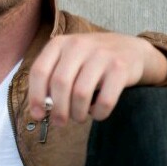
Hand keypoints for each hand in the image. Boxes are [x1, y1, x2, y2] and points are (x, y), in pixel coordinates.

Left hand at [28, 33, 166, 123]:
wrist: (130, 49)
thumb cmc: (91, 60)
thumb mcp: (69, 59)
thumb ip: (52, 78)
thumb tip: (39, 109)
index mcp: (60, 43)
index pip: (40, 71)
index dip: (35, 96)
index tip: (38, 115)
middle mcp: (78, 45)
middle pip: (60, 84)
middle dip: (57, 109)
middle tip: (60, 123)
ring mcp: (101, 55)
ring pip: (80, 94)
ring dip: (77, 114)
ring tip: (79, 117)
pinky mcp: (120, 68)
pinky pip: (105, 100)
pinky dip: (99, 113)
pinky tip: (97, 112)